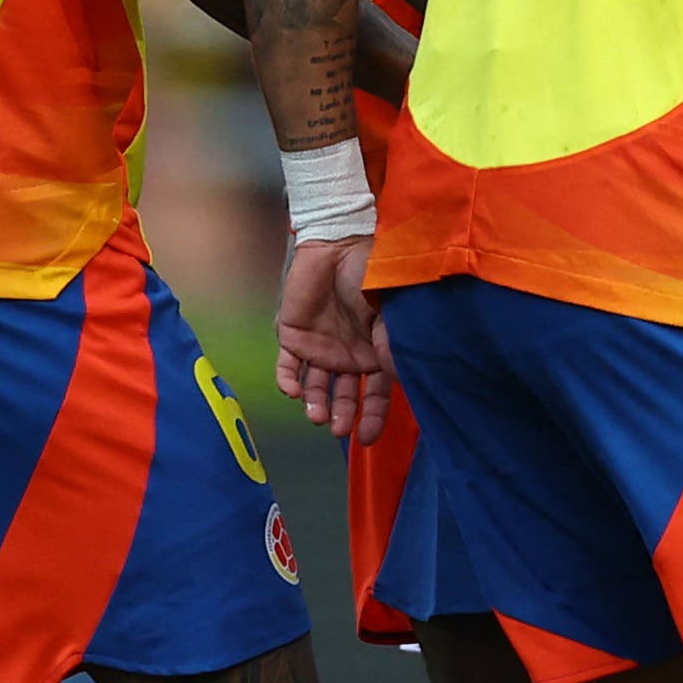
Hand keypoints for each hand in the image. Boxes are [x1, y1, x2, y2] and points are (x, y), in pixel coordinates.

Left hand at [276, 234, 392, 445]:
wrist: (338, 244)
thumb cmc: (371, 275)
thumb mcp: (388, 314)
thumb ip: (389, 346)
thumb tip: (396, 378)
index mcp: (375, 353)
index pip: (375, 393)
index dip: (372, 417)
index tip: (366, 438)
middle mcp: (348, 356)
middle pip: (344, 395)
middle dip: (341, 415)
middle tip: (336, 430)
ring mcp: (320, 348)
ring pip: (315, 386)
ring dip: (315, 403)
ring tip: (315, 416)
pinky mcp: (293, 337)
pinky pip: (287, 367)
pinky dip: (288, 381)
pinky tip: (292, 391)